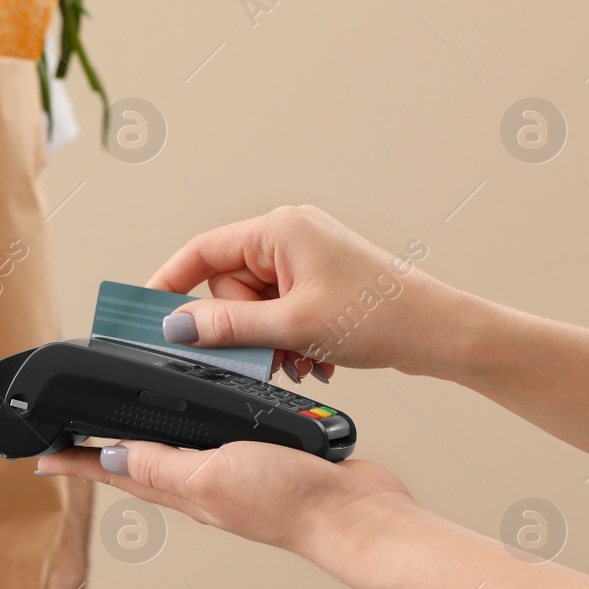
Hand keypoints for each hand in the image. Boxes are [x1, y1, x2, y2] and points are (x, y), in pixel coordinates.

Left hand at [38, 440, 414, 553]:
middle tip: (68, 439)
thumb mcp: (212, 476)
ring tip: (118, 428)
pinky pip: (216, 445)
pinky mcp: (264, 464)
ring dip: (143, 440)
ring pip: (175, 454)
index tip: (38, 455)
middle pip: (136, 464)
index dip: (74, 462)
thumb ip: (162, 466)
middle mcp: (202, 484)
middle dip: (99, 452)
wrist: (357, 517)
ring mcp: (233, 476)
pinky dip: (196, 433)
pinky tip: (201, 424)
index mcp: (183, 489)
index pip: (113, 471)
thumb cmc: (290, 502)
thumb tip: (106, 460)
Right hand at [149, 205, 459, 378]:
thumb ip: (227, 326)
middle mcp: (289, 235)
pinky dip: (289, 338)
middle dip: (243, 326)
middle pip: (227, 285)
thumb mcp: (292, 325)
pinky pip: (279, 310)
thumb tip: (177, 327)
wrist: (440, 333)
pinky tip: (315, 357)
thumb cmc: (382, 316)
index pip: (201, 252)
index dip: (169, 285)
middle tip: (269, 352)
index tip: (148, 317)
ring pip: (254, 304)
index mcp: (279, 229)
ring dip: (269, 340)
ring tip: (302, 359)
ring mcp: (306, 258)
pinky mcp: (319, 281)